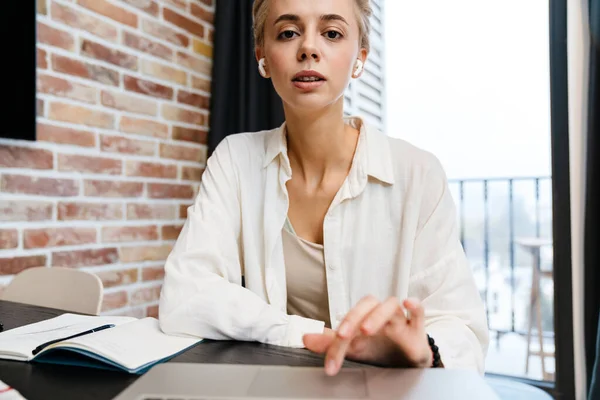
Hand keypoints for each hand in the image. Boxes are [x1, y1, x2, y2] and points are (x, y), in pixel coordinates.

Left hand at [303, 296, 433, 375]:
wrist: (407, 360)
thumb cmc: (379, 347)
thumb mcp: (354, 348)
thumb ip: (330, 342)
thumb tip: (305, 337)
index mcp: (364, 317)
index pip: (348, 318)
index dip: (336, 340)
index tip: (330, 363)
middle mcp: (380, 314)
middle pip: (368, 303)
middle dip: (353, 318)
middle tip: (343, 336)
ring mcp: (399, 319)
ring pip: (390, 304)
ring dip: (378, 315)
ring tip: (367, 329)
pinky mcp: (418, 328)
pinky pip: (419, 311)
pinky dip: (415, 306)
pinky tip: (409, 304)